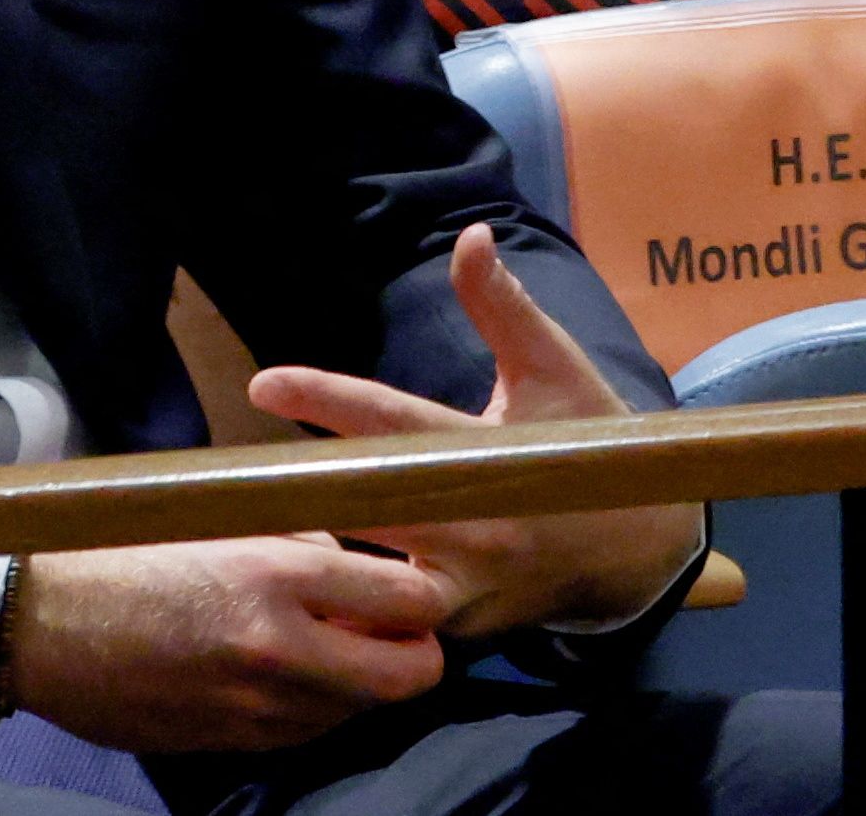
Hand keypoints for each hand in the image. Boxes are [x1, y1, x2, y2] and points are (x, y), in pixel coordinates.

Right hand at [2, 531, 449, 752]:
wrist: (39, 627)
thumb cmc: (121, 554)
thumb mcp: (214, 520)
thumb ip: (294, 541)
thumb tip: (348, 562)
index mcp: (277, 575)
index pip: (410, 599)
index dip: (425, 595)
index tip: (415, 588)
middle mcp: (283, 649)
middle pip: (410, 675)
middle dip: (417, 654)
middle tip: (396, 631)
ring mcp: (260, 706)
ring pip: (361, 709)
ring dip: (360, 682)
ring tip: (327, 646)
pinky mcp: (235, 743)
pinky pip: (307, 731)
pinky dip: (312, 706)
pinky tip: (279, 674)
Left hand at [248, 224, 702, 640]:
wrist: (643, 552)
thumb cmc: (586, 446)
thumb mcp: (555, 369)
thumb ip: (503, 307)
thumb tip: (471, 234)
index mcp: (488, 456)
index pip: (393, 423)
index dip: (327, 401)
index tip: (263, 384)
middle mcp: (472, 527)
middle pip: (366, 508)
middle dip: (298, 492)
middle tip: (222, 476)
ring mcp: (466, 589)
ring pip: (370, 579)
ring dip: (313, 555)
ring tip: (236, 530)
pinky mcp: (460, 630)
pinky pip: (388, 620)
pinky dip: (343, 605)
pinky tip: (288, 589)